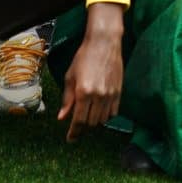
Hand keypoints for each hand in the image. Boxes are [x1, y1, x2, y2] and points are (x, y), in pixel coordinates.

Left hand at [59, 5, 123, 141]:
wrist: (104, 43)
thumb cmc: (84, 57)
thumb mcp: (70, 77)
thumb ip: (67, 99)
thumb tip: (62, 117)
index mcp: (83, 92)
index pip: (79, 120)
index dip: (74, 132)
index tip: (71, 139)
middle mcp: (98, 95)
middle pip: (91, 122)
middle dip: (83, 127)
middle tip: (77, 126)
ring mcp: (110, 94)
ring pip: (103, 119)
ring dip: (94, 122)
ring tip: (88, 117)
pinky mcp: (119, 91)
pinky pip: (113, 112)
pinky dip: (106, 115)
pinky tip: (99, 111)